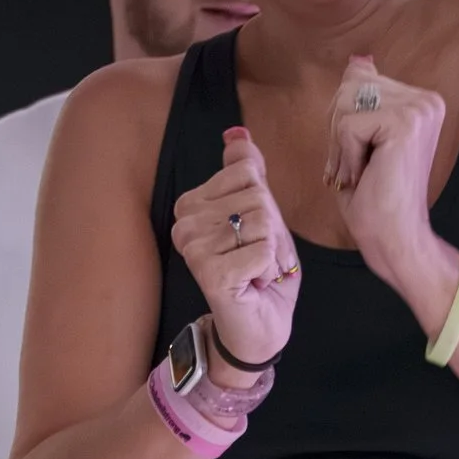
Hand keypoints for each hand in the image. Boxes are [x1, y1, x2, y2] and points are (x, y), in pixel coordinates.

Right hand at [169, 125, 299, 362]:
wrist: (260, 325)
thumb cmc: (259, 269)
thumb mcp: (260, 212)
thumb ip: (246, 172)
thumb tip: (236, 133)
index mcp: (192, 204)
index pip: (246, 170)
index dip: (266, 204)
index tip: (254, 234)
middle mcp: (185, 223)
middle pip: (257, 195)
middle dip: (272, 229)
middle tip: (258, 257)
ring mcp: (194, 248)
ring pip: (263, 221)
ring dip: (273, 252)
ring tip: (256, 271)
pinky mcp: (210, 272)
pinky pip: (263, 249)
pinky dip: (270, 268)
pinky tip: (254, 284)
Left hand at [325, 51, 446, 307]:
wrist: (395, 237)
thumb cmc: (375, 196)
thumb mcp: (359, 136)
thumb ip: (361, 96)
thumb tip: (358, 60)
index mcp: (421, 100)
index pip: (357, 81)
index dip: (343, 121)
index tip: (363, 157)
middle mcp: (427, 99)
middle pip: (348, 88)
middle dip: (338, 132)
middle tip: (360, 168)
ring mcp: (419, 108)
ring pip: (345, 104)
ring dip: (341, 146)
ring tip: (363, 173)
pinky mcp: (405, 123)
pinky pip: (348, 125)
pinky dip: (346, 156)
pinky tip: (365, 176)